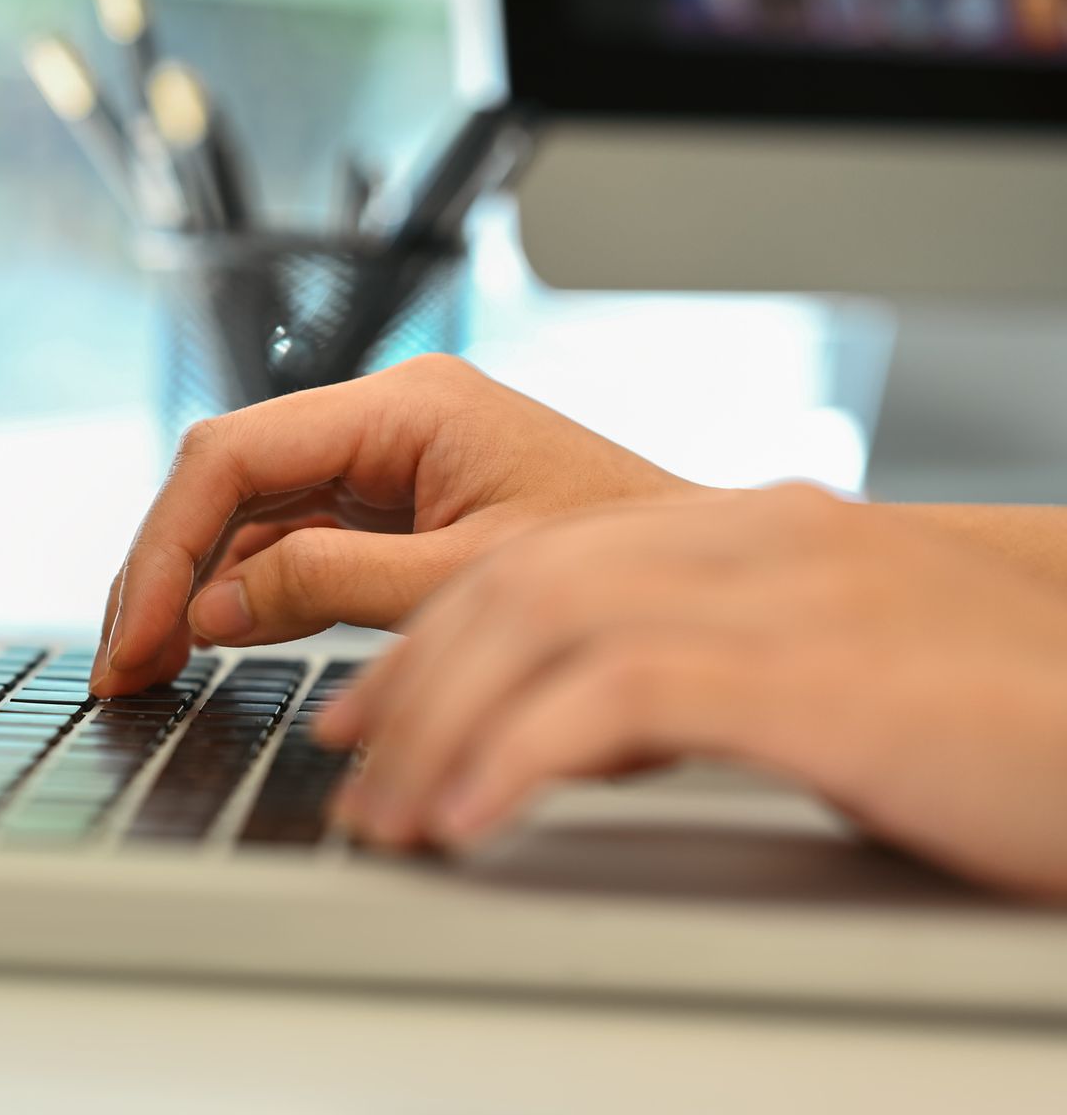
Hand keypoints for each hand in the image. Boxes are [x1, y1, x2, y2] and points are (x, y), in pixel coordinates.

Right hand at [91, 355, 701, 695]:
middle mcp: (389, 418)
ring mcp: (389, 460)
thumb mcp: (463, 588)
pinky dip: (245, 595)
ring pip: (250, 513)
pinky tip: (209, 645)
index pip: (236, 455)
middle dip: (165, 569)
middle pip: (229, 478)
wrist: (712, 589)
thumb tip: (207, 611)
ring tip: (150, 667)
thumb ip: (324, 587)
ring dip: (195, 587)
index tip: (140, 635)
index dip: (167, 547)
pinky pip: (293, 541)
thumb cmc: (628, 572)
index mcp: (409, 405)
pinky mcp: (397, 503)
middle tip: (124, 664)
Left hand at [317, 483, 1066, 900]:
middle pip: (514, 582)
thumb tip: (578, 731)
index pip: (539, 560)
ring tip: (391, 816)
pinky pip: (614, 693)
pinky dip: (519, 750)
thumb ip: (707, 677)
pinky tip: (473, 816)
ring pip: (537, 622)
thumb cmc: (998, 718)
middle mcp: (747, 539)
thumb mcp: (825, 679)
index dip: (435, 637)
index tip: (373, 711)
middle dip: (409, 681)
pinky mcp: (811, 669)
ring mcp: (779, 592)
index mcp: (745, 533)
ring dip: (438, 722)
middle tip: (352, 771)